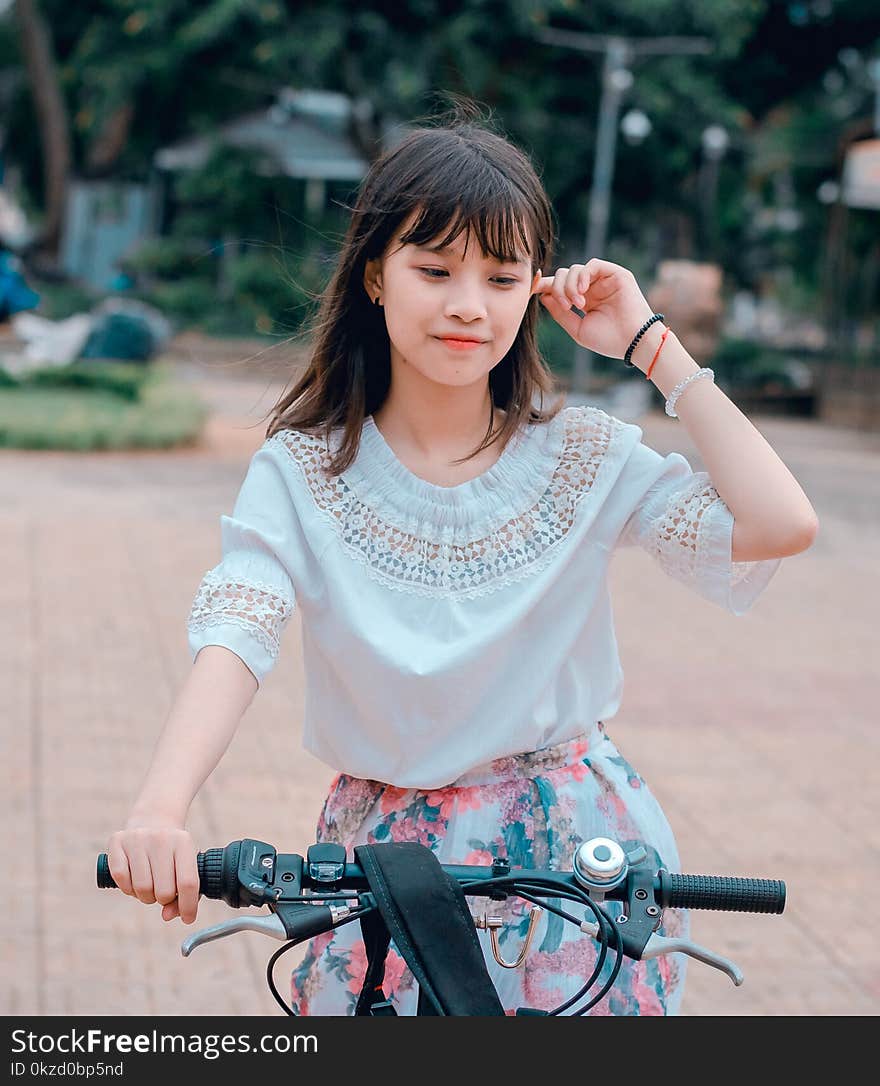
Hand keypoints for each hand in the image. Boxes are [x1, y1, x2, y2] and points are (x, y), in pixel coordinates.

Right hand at [106, 815, 200, 924]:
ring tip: (149, 884)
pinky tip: (133, 878)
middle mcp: (161, 838)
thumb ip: (185, 894)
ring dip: (145, 896)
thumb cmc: (173, 852)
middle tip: (162, 891)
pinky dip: (127, 887)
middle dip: (163, 900)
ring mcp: (138, 838)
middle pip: (164, 891)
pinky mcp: (117, 841)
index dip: (188, 906)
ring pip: (141, 889)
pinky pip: (120, 879)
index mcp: (184, 842)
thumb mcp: (186, 865)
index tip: (188, 919)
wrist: (153, 820)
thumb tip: (167, 916)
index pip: (188, 883)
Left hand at [533, 258, 655, 361]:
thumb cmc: (608, 340)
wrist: (633, 342)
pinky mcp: (616, 273)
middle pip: (563, 275)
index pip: (559, 286)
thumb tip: (543, 296)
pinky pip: (592, 264)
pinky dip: (582, 276)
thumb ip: (560, 313)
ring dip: (570, 286)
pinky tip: (583, 292)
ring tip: (577, 305)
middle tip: (566, 306)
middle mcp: (592, 288)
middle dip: (558, 288)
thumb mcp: (577, 329)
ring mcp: (603, 280)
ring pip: (575, 269)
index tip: (531, 287)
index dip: (544, 284)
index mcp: (583, 300)